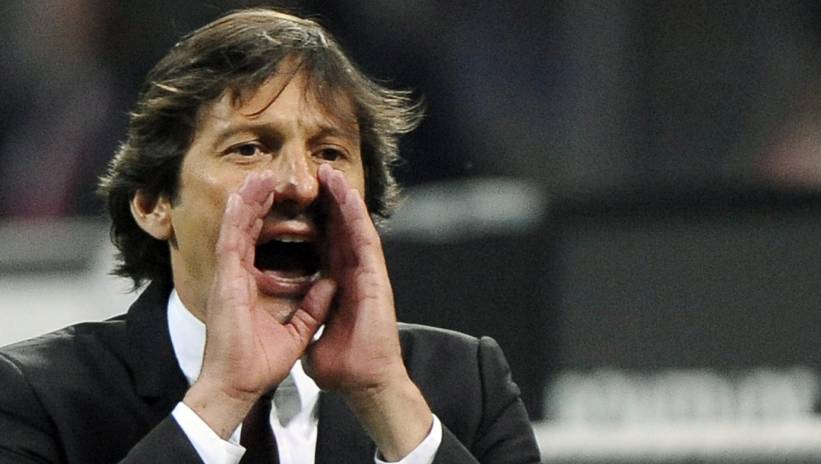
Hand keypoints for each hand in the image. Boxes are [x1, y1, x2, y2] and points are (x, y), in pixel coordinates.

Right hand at [183, 171, 335, 437]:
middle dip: (257, 202)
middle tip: (268, 177)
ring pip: (237, 228)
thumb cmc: (257, 365)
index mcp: (248, 288)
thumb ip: (311, 305)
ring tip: (260, 175)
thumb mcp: (297, 330)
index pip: (258, 244)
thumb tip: (329, 282)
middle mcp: (236, 278)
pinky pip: (231, 241)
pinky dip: (236, 217)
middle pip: (246, 230)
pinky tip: (243, 195)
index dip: (267, 220)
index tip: (280, 199)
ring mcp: (229, 277)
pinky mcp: (226, 282)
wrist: (238, 387)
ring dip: (248, 201)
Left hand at [305, 164, 432, 459]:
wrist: (364, 384)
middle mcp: (353, 275)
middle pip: (339, 229)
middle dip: (329, 201)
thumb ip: (307, 321)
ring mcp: (367, 274)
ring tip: (330, 172)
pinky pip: (364, 238)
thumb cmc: (343, 367)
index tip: (298, 201)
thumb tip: (295, 318)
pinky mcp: (375, 277)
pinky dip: (355, 215)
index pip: (324, 245)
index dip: (314, 221)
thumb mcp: (310, 338)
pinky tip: (346, 194)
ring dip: (343, 199)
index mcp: (337, 286)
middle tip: (317, 173)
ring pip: (354, 227)